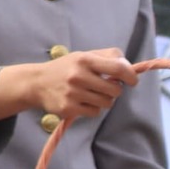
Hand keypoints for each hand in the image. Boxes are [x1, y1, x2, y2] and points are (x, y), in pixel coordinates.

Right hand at [15, 48, 136, 123]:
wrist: (36, 83)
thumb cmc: (66, 68)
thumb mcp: (84, 55)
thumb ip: (108, 57)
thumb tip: (129, 67)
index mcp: (84, 60)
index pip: (118, 68)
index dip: (130, 76)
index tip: (132, 81)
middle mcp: (78, 76)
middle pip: (115, 90)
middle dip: (114, 90)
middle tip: (105, 87)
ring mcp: (73, 93)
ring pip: (107, 103)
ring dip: (104, 100)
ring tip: (91, 93)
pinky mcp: (68, 108)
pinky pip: (94, 113)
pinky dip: (92, 109)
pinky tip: (82, 101)